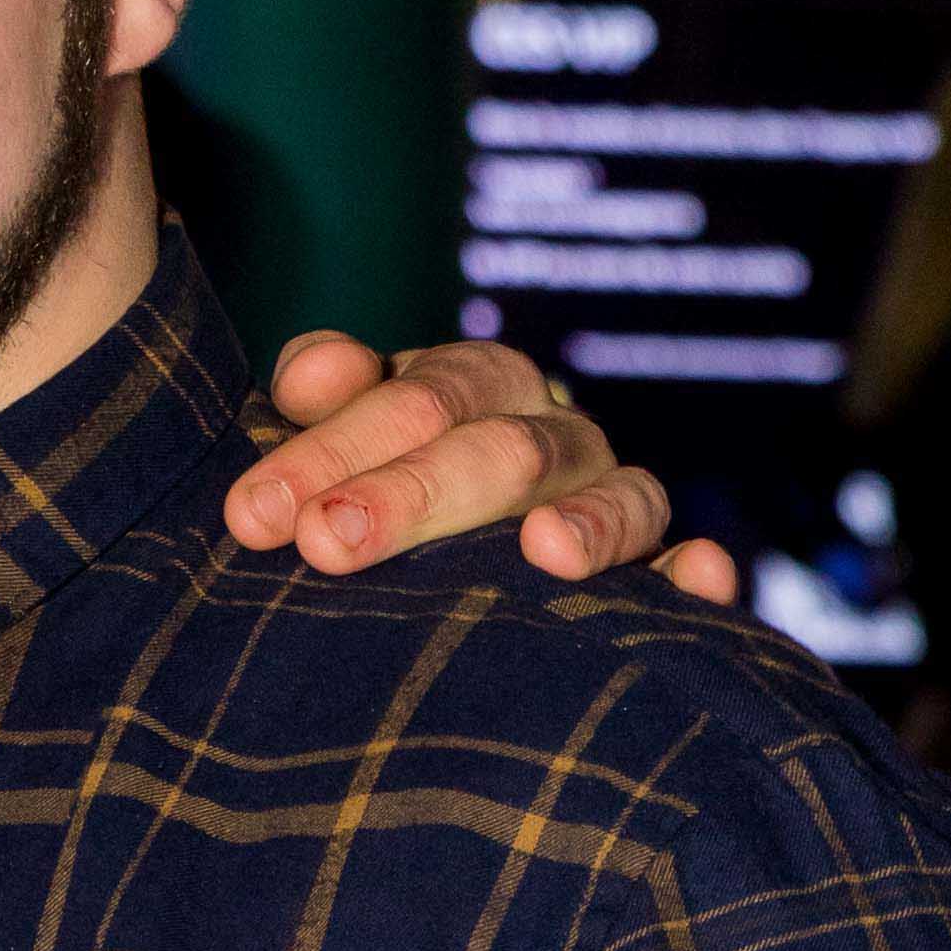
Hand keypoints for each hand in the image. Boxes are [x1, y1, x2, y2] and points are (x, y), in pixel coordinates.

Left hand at [228, 332, 744, 598]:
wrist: (449, 549)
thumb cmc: (373, 485)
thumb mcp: (341, 435)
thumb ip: (321, 400)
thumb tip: (311, 374)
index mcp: (474, 386)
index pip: (415, 398)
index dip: (331, 449)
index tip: (254, 513)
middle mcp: (552, 434)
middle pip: (499, 450)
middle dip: (411, 495)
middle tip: (327, 543)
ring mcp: (612, 499)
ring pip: (617, 498)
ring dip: (586, 521)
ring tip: (542, 550)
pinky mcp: (658, 572)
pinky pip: (686, 569)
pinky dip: (696, 574)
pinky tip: (695, 576)